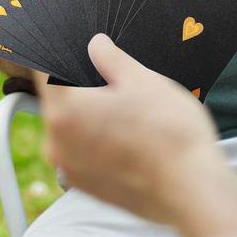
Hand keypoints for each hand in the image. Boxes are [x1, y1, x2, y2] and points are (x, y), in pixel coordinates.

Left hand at [40, 35, 236, 236]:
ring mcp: (70, 169)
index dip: (55, 53)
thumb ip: (110, 58)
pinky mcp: (86, 187)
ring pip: (68, 126)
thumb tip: (95, 44)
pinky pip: (79, 150)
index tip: (67, 46)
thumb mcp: (142, 80)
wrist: (194, 193)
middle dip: (75, 84)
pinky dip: (94, 138)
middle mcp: (57, 144)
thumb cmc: (170, 134)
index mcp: (64, 112)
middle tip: (108, 76)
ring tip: (124, 107)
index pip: (43, 71)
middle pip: (55, 100)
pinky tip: (126, 132)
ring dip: (86, 112)